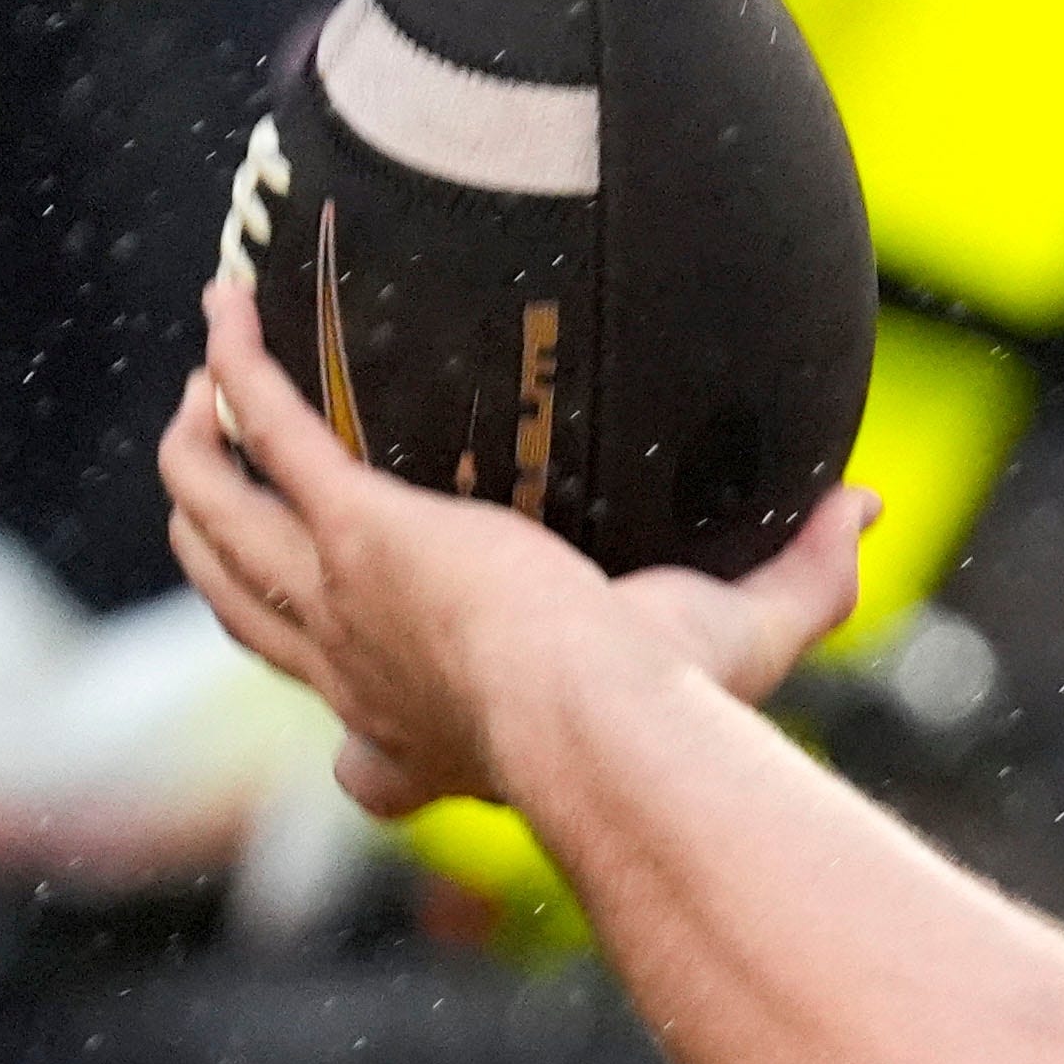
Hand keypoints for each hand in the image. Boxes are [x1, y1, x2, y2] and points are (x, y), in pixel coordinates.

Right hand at [158, 275, 870, 816]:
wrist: (601, 718)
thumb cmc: (665, 714)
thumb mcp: (740, 644)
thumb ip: (806, 581)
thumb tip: (862, 512)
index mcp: (433, 734)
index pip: (363, 751)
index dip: (349, 737)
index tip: (358, 735)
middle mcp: (362, 673)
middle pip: (248, 610)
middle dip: (221, 548)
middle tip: (224, 489)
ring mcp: (343, 593)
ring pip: (220, 520)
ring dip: (202, 453)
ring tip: (201, 401)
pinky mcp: (354, 521)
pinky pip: (270, 425)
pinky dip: (242, 364)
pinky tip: (231, 312)